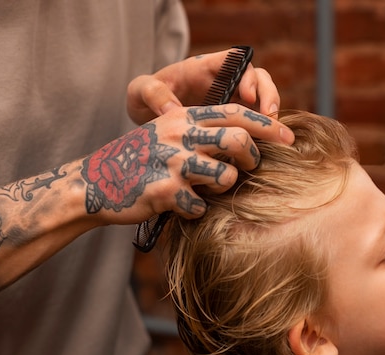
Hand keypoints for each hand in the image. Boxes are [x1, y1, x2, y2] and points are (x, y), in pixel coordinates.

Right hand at [82, 104, 293, 222]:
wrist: (95, 183)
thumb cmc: (138, 160)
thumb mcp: (165, 133)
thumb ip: (199, 131)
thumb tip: (246, 139)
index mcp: (181, 117)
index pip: (234, 113)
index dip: (266, 125)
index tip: (289, 138)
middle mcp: (178, 134)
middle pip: (238, 140)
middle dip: (252, 158)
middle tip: (247, 169)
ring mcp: (171, 163)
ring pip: (226, 176)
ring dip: (222, 188)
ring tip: (205, 190)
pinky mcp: (164, 191)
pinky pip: (200, 206)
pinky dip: (196, 211)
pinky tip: (180, 207)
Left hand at [127, 48, 280, 124]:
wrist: (146, 115)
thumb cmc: (144, 97)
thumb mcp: (140, 91)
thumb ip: (154, 94)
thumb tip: (173, 110)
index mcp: (204, 67)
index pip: (235, 60)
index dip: (246, 75)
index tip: (246, 96)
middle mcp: (224, 81)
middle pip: (258, 78)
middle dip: (268, 95)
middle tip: (268, 119)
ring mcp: (231, 100)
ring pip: (263, 100)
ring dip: (270, 116)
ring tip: (270, 135)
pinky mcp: (232, 120)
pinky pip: (254, 122)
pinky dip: (261, 133)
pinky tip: (261, 148)